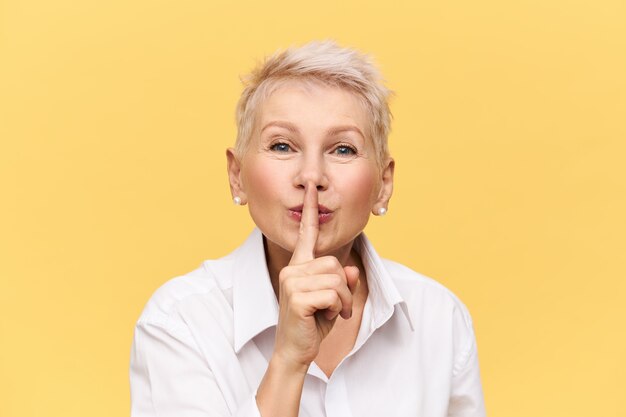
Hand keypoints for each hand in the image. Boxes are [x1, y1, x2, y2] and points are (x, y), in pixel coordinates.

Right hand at [272, 182, 359, 371]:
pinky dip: (337, 307)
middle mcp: (293, 269)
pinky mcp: (297, 296)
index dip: (311, 209)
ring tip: (331, 312)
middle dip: (343, 288)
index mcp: (299, 265)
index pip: (307, 233)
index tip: (311, 187)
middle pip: (335, 263)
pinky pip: (333, 293)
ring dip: (342, 300)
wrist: (295, 350)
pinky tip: (326, 317)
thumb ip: (343, 282)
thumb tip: (352, 271)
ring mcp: (292, 281)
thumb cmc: (312, 323)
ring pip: (337, 279)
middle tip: (336, 307)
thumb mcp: (333, 299)